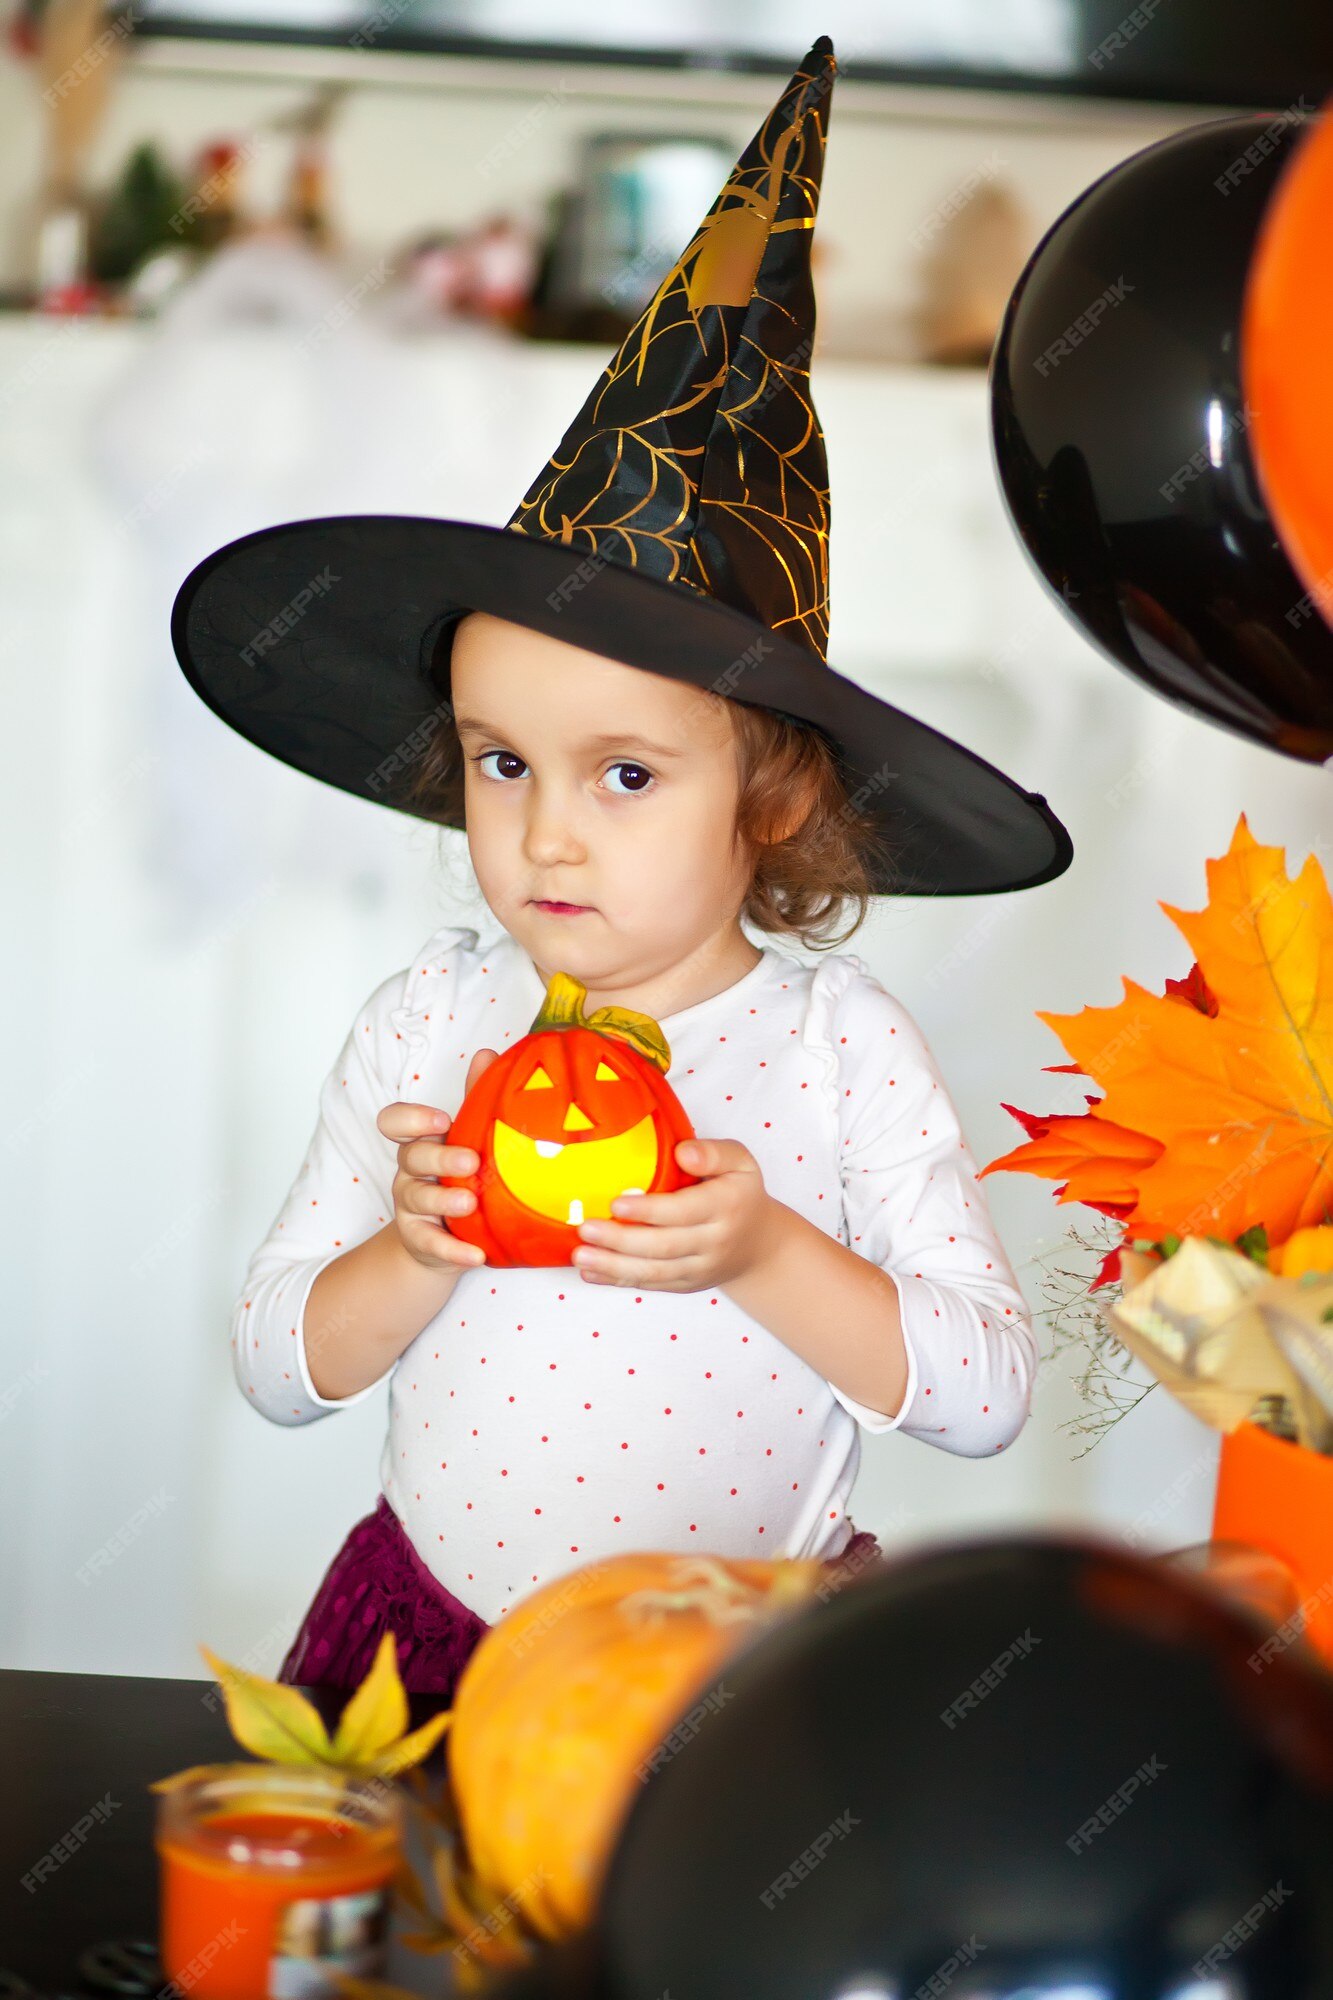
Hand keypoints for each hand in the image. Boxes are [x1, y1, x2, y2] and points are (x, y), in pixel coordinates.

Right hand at [376, 1048, 497, 1271]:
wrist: (444, 1239)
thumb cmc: (460, 1177)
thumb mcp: (469, 1138)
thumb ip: (477, 1098)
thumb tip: (490, 1053)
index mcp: (421, 1141)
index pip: (395, 1121)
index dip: (412, 1118)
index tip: (441, 1118)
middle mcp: (410, 1171)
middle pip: (411, 1157)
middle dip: (439, 1157)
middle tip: (471, 1162)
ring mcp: (411, 1206)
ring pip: (417, 1198)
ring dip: (444, 1201)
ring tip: (470, 1204)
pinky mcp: (420, 1241)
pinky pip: (431, 1244)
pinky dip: (454, 1251)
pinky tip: (477, 1255)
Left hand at [572, 1137, 781, 1292]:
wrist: (759, 1245)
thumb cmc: (740, 1194)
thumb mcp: (740, 1162)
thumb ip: (714, 1152)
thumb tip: (683, 1153)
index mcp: (727, 1205)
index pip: (685, 1211)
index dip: (649, 1211)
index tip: (616, 1204)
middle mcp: (715, 1241)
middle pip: (664, 1245)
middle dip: (621, 1240)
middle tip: (586, 1229)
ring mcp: (700, 1268)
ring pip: (655, 1271)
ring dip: (614, 1266)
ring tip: (581, 1255)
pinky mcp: (686, 1285)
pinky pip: (651, 1284)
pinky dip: (618, 1280)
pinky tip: (591, 1271)